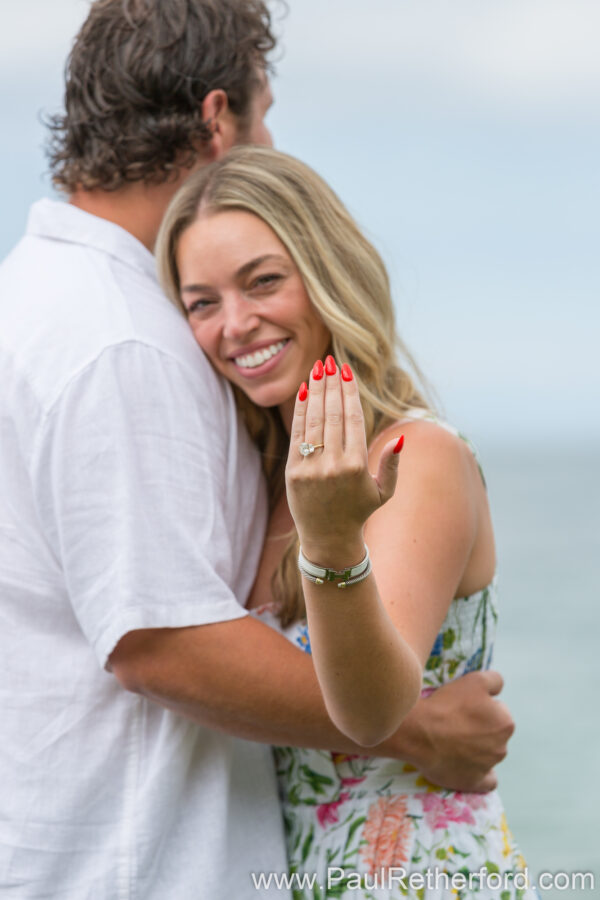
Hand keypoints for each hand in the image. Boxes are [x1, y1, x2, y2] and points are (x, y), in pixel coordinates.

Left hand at [285, 357, 402, 565]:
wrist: (327, 538)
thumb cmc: (358, 511)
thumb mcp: (383, 492)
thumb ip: (391, 464)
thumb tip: (400, 438)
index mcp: (357, 466)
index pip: (353, 419)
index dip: (349, 392)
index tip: (346, 371)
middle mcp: (334, 464)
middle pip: (333, 414)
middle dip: (331, 384)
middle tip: (330, 361)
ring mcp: (311, 468)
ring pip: (314, 420)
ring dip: (316, 391)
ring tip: (317, 369)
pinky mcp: (293, 471)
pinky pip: (298, 434)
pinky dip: (300, 411)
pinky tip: (305, 391)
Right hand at [391, 671, 514, 792]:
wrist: (420, 733)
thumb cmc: (447, 705)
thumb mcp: (474, 680)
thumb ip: (494, 681)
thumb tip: (499, 687)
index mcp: (505, 722)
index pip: (498, 711)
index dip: (481, 706)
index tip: (464, 706)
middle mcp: (502, 747)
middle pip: (493, 734)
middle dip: (481, 729)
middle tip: (457, 722)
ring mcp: (488, 767)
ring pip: (488, 755)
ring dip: (477, 749)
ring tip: (452, 741)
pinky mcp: (474, 782)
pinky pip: (487, 781)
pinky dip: (481, 775)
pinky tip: (469, 767)